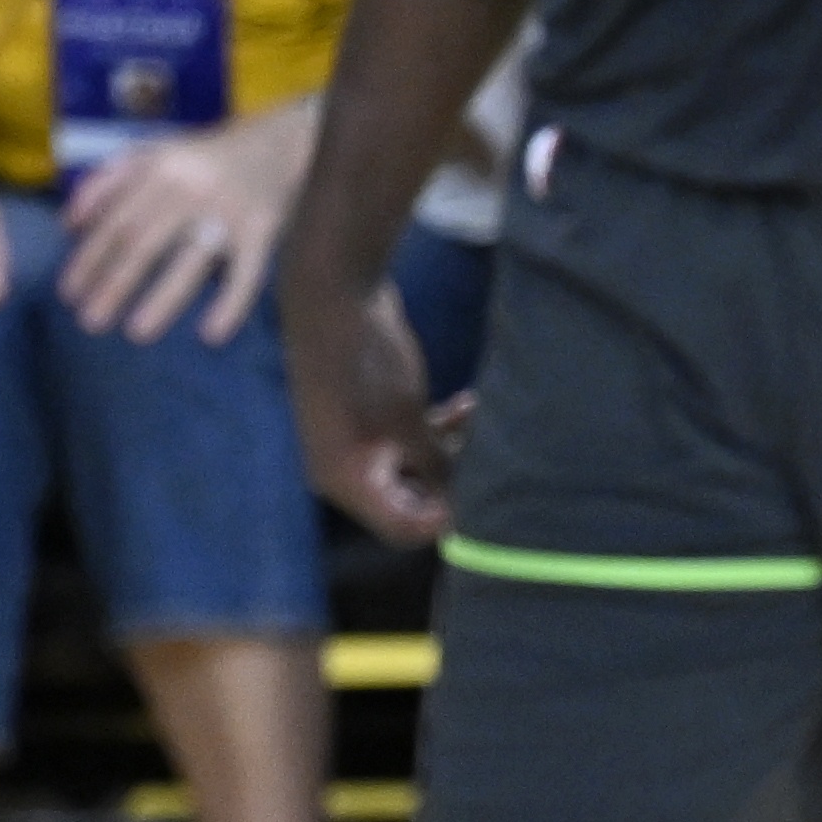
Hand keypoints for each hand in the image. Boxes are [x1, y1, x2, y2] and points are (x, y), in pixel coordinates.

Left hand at [55, 108, 316, 346]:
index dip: (88, 257)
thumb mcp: (153, 153)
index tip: (69, 293)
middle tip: (90, 323)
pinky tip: (211, 335)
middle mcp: (189, 189)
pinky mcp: (263, 231)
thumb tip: (69, 225)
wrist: (279, 143)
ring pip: (189, 261)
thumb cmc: (205, 157)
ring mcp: (227, 212)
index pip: (114, 220)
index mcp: (157, 168)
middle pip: (143, 242)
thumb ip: (109, 181)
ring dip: (162, 299)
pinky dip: (231, 305)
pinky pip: (247, 274)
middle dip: (113, 284)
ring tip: (136, 334)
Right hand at [283, 262, 459, 541]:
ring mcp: (350, 440)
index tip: (479, 499)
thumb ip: (434, 467)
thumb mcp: (410, 423)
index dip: (443, 521)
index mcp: (345, 480)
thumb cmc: (368, 362)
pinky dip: (432, 429)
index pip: (401, 529)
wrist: (335, 292)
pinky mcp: (361, 414)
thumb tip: (460, 504)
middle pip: (406, 500)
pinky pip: (402, 439)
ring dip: (447, 451)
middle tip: (486, 458)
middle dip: (449, 483)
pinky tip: (465, 405)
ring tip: (478, 422)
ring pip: (410, 466)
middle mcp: (341, 468)